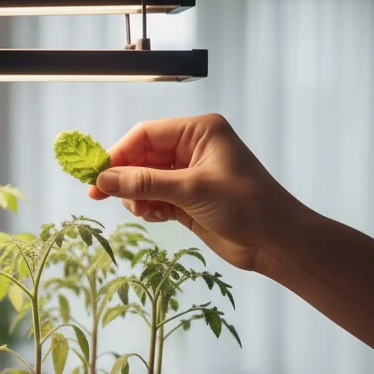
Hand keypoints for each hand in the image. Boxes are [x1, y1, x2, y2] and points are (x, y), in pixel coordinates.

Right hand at [88, 114, 304, 271]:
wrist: (277, 242)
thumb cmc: (245, 206)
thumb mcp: (191, 190)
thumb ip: (144, 183)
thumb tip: (102, 180)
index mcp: (199, 132)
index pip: (145, 135)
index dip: (117, 154)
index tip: (95, 176)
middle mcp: (192, 148)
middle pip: (141, 157)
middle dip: (124, 178)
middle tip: (99, 196)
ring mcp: (189, 174)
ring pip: (144, 179)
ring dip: (136, 196)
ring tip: (143, 212)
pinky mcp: (188, 198)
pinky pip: (154, 197)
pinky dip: (149, 207)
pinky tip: (157, 217)